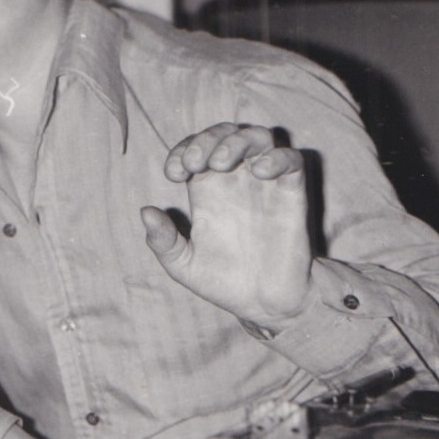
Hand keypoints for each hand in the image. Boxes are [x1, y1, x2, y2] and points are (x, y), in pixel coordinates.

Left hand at [141, 123, 314, 328]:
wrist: (263, 305)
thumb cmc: (224, 282)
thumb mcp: (184, 266)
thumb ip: (163, 241)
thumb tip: (146, 211)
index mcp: (208, 190)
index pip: (195, 149)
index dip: (182, 150)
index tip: (174, 173)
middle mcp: (236, 181)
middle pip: (225, 134)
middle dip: (207, 139)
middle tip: (196, 164)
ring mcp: (266, 185)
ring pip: (258, 137)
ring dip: (237, 141)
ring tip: (222, 163)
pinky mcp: (292, 194)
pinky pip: (291, 160)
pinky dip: (277, 157)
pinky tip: (261, 172)